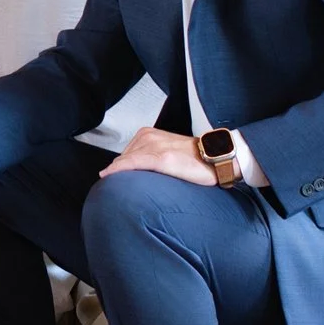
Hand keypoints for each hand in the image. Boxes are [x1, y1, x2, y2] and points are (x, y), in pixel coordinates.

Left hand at [99, 127, 218, 185]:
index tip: (108, 180)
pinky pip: (134, 163)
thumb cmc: (193, 159)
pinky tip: (110, 176)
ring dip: (117, 174)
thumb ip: (147, 157)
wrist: (215, 157)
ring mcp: (155, 146)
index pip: (124, 154)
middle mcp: (148, 137)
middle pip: (122, 159)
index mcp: (147, 134)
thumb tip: (130, 172)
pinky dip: (120, 170)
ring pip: (125, 162)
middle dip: (117, 173)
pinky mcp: (162, 158)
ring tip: (115, 190)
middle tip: (113, 189)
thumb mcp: (165, 151)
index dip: (116, 169)